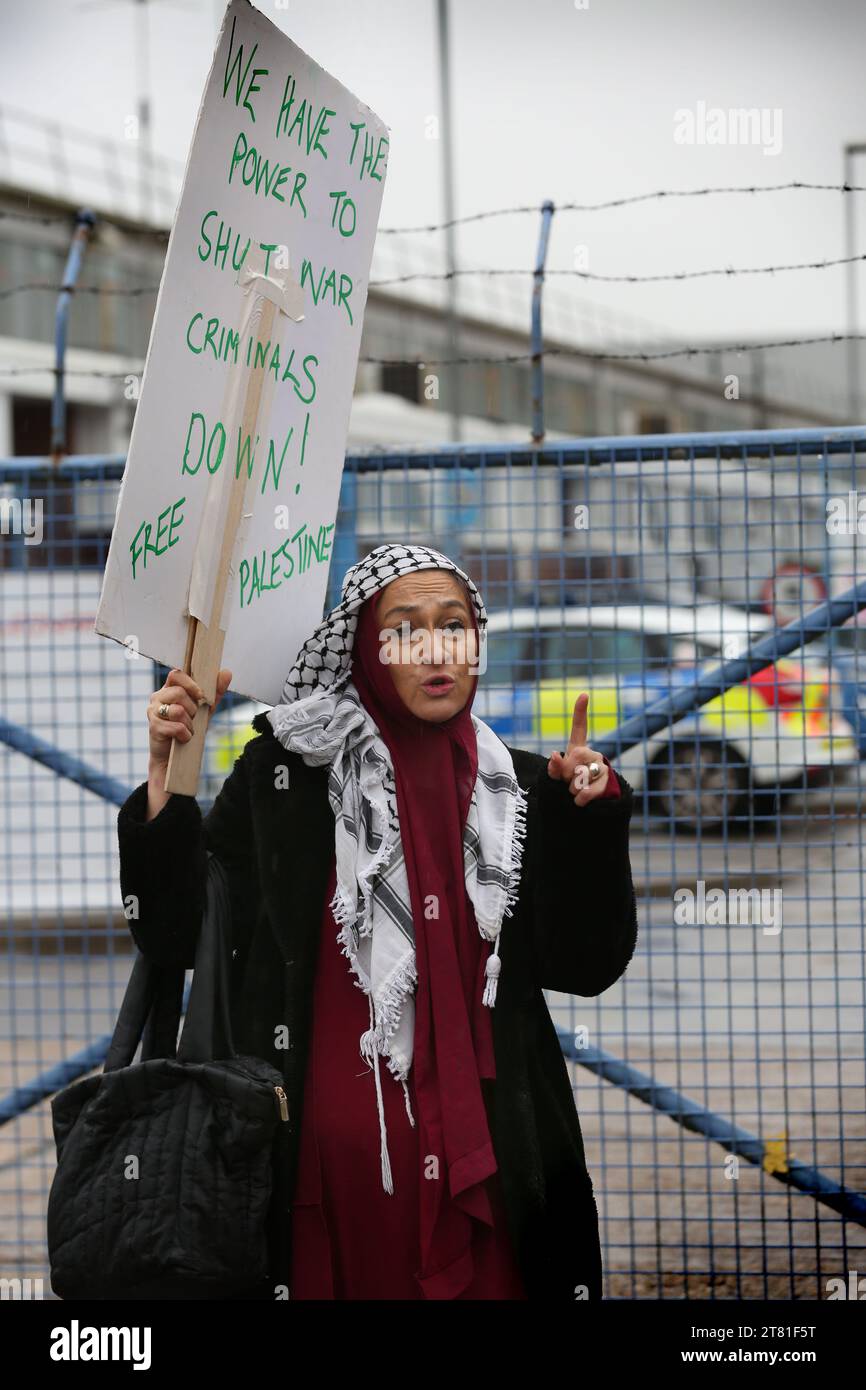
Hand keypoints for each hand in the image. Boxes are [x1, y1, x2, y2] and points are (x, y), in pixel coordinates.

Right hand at [147, 667, 231, 769]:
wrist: (175, 757)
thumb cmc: (188, 729)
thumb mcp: (205, 710)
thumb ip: (215, 692)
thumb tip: (227, 672)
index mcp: (169, 689)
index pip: (176, 674)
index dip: (190, 684)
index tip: (200, 695)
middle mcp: (158, 697)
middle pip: (179, 693)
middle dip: (193, 709)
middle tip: (193, 718)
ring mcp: (153, 712)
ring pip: (178, 711)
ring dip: (190, 724)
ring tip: (188, 729)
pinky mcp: (154, 727)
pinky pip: (177, 727)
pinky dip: (186, 735)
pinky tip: (183, 738)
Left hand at [547, 691, 608, 805]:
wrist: (587, 808)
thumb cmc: (569, 790)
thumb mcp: (556, 779)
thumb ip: (554, 768)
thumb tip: (555, 754)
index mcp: (577, 749)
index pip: (579, 728)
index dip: (580, 711)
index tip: (583, 694)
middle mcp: (592, 754)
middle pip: (575, 756)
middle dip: (566, 773)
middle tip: (568, 782)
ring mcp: (602, 766)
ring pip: (581, 775)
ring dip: (572, 788)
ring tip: (575, 792)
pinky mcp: (609, 780)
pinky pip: (588, 790)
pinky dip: (579, 799)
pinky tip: (580, 801)